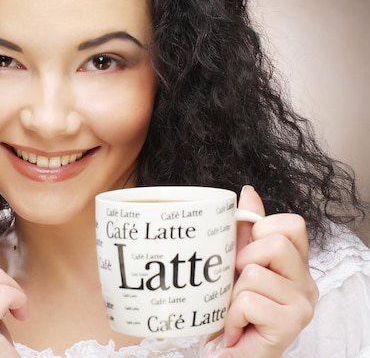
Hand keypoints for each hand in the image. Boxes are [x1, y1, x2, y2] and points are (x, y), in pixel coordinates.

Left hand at [201, 186, 318, 357]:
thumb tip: (248, 192)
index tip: (245, 256)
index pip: (292, 224)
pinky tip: (237, 326)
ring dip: (233, 294)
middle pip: (274, 243)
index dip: (260, 231)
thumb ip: (245, 231)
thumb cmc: (231, 310)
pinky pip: (248, 300)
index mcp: (295, 264)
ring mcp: (302, 304)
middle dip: (243, 261)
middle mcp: (306, 282)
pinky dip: (232, 315)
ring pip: (254, 273)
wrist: (227, 353)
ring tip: (236, 310)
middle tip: (237, 286)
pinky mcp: (290, 324)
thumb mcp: (236, 265)